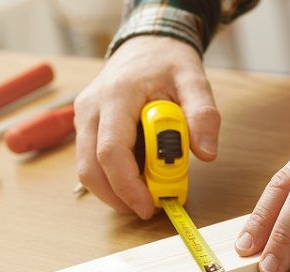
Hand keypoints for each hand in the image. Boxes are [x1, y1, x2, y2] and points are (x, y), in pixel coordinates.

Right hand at [74, 36, 219, 218]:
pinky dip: (113, 180)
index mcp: (116, 95)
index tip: (149, 207)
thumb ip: (203, 114)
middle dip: (119, 197)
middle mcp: (91, 108)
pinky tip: (138, 179)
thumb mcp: (194, 80)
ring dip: (115, 192)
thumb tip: (207, 153)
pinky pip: (92, 163)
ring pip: (87, 171)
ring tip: (147, 195)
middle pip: (91, 169)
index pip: (112, 151)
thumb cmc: (167, 61)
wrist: (146, 45)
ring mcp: (83, 118)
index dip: (128, 186)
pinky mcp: (85, 128)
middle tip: (149, 209)